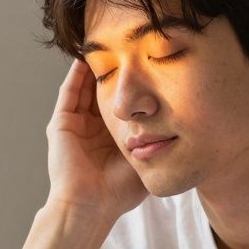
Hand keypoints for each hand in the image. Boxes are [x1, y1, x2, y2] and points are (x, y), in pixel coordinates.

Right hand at [45, 59, 147, 219]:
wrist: (91, 206)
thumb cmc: (120, 192)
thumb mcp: (145, 159)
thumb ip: (157, 143)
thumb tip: (186, 127)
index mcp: (110, 137)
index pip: (122, 104)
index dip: (133, 85)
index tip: (149, 65)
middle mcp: (92, 128)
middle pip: (102, 90)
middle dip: (114, 70)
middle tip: (127, 45)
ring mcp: (75, 124)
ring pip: (85, 87)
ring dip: (95, 66)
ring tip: (107, 43)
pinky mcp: (62, 123)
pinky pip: (70, 90)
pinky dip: (78, 73)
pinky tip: (89, 55)